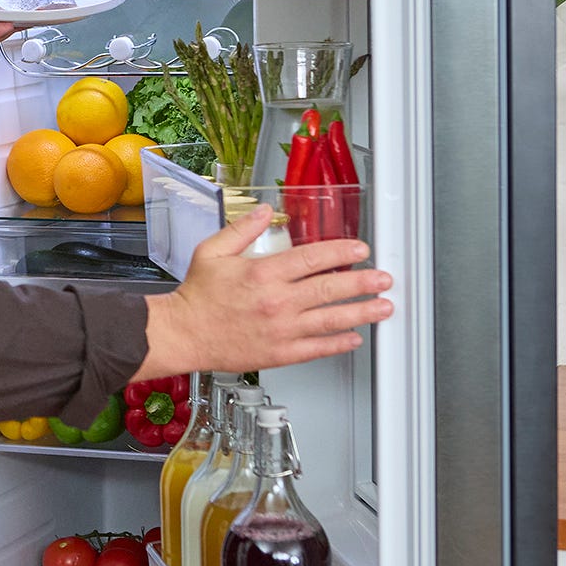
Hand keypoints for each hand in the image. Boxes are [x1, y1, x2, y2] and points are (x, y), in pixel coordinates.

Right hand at [135, 205, 393, 379]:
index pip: (314, 258)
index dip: (342, 252)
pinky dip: (338, 343)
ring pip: (331, 320)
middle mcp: (277, 301)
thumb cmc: (196, 295)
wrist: (182, 334)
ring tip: (382, 307)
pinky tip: (354, 337)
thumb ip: (241, 230)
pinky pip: (316, 348)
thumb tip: (263, 212)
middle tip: (383, 279)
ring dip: (362, 312)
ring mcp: (281, 329)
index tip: (360, 250)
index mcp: (263, 272)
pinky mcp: (279, 353)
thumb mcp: (212, 251)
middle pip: (330, 289)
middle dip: (364, 283)